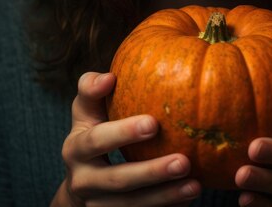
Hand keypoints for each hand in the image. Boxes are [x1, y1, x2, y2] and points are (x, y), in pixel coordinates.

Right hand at [51, 72, 200, 206]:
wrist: (83, 183)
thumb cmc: (93, 132)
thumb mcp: (86, 111)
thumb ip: (91, 89)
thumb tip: (109, 77)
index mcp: (76, 149)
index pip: (97, 140)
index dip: (123, 132)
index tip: (154, 123)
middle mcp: (83, 180)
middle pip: (118, 180)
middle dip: (151, 172)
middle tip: (184, 161)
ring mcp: (97, 205)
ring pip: (131, 206)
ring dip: (165, 196)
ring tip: (195, 185)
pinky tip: (189, 196)